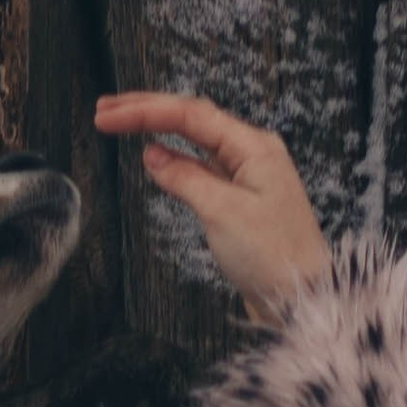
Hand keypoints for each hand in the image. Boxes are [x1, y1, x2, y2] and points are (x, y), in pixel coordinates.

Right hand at [95, 92, 330, 322]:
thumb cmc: (275, 257)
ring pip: (195, 140)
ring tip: (121, 122)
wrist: (301, 297)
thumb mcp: (222, 212)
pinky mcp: (241, 199)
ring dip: (158, 129)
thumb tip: (153, 155)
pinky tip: (155, 156)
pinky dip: (175, 158)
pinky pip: (202, 166)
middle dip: (147, 110)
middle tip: (106, 109)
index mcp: (253, 147)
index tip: (108, 116)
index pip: (189, 115)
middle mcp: (252, 153)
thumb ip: (185, 177)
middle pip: (192, 118)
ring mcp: (247, 175)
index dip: (144, 111)